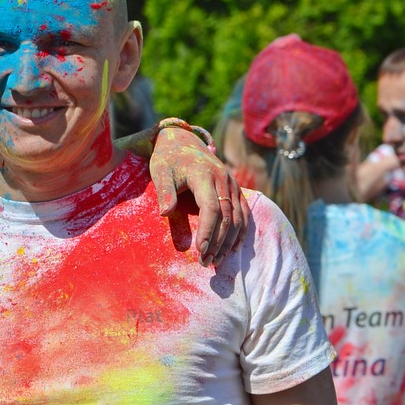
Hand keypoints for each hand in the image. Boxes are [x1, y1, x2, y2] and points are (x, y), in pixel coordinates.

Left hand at [150, 127, 246, 264]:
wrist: (184, 142)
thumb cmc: (169, 160)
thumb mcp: (160, 171)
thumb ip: (165, 191)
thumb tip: (165, 213)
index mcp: (205, 175)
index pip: (211, 208)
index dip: (208, 231)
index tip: (201, 251)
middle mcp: (224, 179)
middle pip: (227, 216)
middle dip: (217, 242)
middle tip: (206, 262)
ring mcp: (232, 184)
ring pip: (238, 217)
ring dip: (229, 241)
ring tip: (216, 260)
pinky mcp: (235, 189)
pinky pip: (244, 212)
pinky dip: (240, 232)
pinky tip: (232, 249)